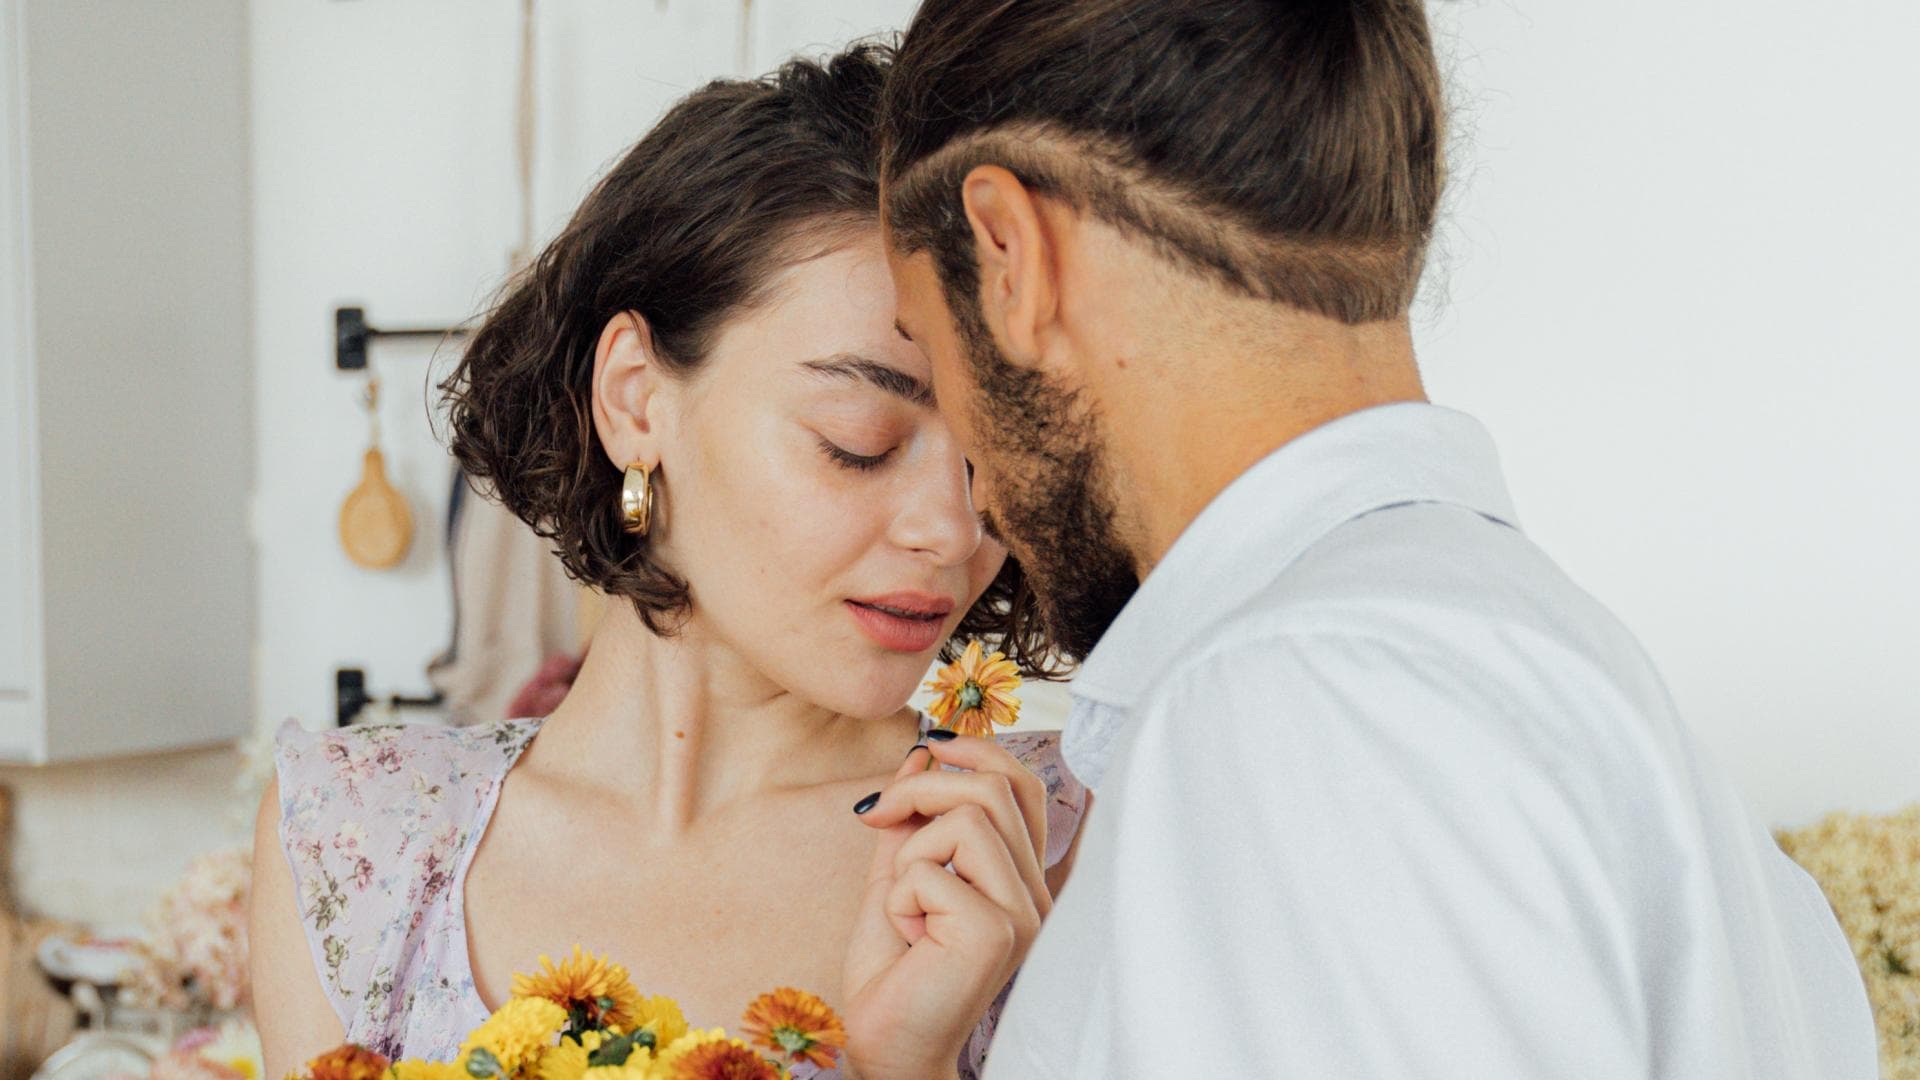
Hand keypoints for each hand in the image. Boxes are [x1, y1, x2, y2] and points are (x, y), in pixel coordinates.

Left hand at [840, 734, 1053, 1079]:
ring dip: (911, 852)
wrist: (884, 1040)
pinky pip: (935, 871)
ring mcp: (1023, 914)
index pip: (1022, 784)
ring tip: (905, 902)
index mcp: (1021, 875)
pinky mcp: (996, 934)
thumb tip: (923, 751)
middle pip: (993, 787)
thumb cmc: (894, 968)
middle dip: (921, 789)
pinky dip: (901, 895)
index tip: (924, 754)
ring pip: (968, 820)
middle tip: (877, 818)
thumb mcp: (898, 873)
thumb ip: (914, 817)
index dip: (975, 751)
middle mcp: (1034, 892)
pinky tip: (909, 937)